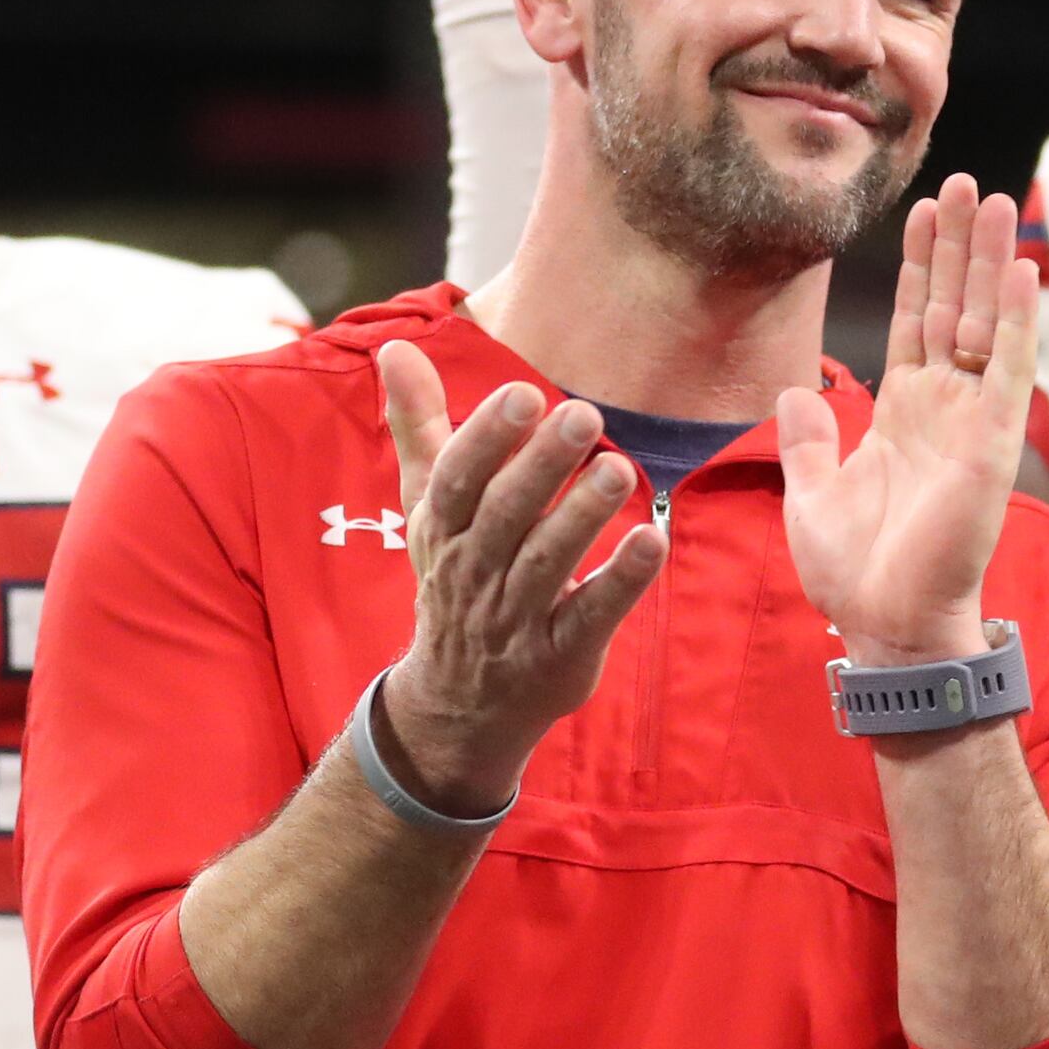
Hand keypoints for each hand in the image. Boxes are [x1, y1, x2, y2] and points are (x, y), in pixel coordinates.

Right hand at [371, 343, 665, 814]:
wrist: (458, 703)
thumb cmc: (455, 578)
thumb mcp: (428, 506)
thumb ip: (418, 424)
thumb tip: (395, 346)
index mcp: (442, 529)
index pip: (458, 480)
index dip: (486, 437)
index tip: (523, 393)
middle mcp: (474, 572)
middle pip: (504, 515)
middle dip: (541, 465)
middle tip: (583, 414)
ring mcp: (516, 619)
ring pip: (546, 563)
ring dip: (583, 516)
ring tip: (621, 468)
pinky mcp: (560, 656)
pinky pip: (589, 616)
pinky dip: (620, 581)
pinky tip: (653, 540)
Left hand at [777, 175, 1035, 667]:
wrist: (885, 625)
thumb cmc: (855, 573)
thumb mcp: (811, 493)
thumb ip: (807, 439)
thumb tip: (795, 390)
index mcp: (904, 413)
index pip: (914, 320)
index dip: (919, 266)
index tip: (921, 208)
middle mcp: (944, 408)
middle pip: (953, 305)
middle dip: (958, 244)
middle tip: (965, 181)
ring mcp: (973, 422)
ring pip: (985, 323)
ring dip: (990, 263)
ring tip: (994, 201)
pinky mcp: (993, 445)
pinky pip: (1008, 370)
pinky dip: (1016, 320)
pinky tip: (1020, 270)